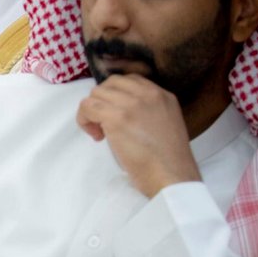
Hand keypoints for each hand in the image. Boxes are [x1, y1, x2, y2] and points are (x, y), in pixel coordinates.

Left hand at [75, 75, 201, 197]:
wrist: (172, 176)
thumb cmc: (168, 161)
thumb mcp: (165, 124)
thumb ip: (148, 111)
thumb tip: (119, 110)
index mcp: (163, 95)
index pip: (130, 80)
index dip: (116, 95)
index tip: (116, 115)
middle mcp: (148, 94)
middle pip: (110, 84)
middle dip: (103, 101)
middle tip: (105, 125)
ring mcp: (131, 104)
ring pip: (96, 94)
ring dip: (92, 112)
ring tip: (101, 134)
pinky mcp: (116, 117)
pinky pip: (87, 106)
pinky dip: (84, 120)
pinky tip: (96, 136)